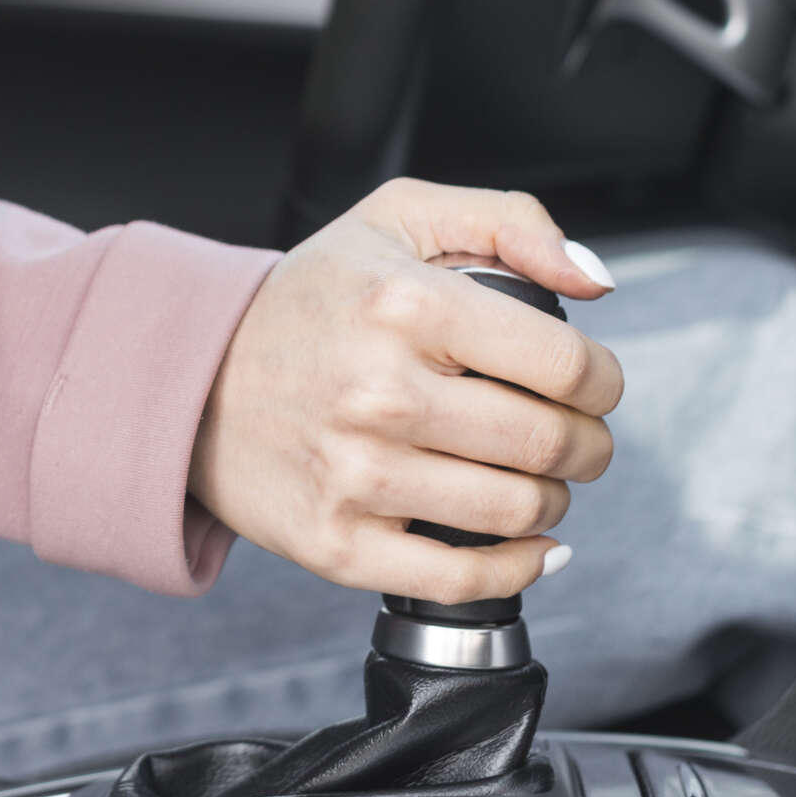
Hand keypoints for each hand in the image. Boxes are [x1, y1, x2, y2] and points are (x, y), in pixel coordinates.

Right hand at [189, 178, 623, 604]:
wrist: (192, 378)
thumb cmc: (305, 301)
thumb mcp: (396, 220)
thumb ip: (510, 223)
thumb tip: (596, 281)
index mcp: (404, 305)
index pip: (566, 363)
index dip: (603, 380)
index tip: (594, 385)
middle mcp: (380, 392)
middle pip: (551, 443)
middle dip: (588, 443)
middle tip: (575, 435)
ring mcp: (357, 476)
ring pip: (519, 510)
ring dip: (553, 498)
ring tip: (534, 475)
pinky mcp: (338, 544)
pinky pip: (464, 576)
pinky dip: (518, 566)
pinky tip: (525, 543)